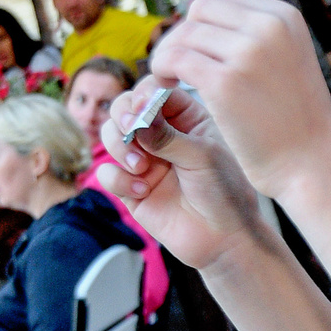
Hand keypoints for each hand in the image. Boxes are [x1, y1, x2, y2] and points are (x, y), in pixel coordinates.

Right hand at [95, 81, 286, 273]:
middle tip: (132, 132)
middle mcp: (162, 136)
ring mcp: (144, 160)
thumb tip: (135, 117)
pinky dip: (118, 179)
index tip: (143, 107)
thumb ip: (167, 135)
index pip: (153, 91)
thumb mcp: (202, 156)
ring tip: (141, 168)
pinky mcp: (130, 188)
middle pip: (124, 108)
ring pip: (110, 136)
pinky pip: (107, 173)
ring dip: (119, 148)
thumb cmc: (224, 193)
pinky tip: (141, 191)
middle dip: (123, 118)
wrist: (223, 238)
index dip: (143, 95)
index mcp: (186, 119)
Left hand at [145, 0, 330, 209]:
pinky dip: (162, 70)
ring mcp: (247, 53)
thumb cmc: (298, 122)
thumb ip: (259, 37)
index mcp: (285, 18)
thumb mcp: (290, 61)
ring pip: (183, 33)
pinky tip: (167, 87)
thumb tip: (207, 16)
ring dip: (169, 54)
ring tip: (171, 79)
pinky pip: (174, 59)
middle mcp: (268, 27)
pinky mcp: (224, 82)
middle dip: (185, 36)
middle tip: (181, 66)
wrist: (312, 164)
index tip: (203, 51)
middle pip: (201, 9)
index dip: (207, 23)